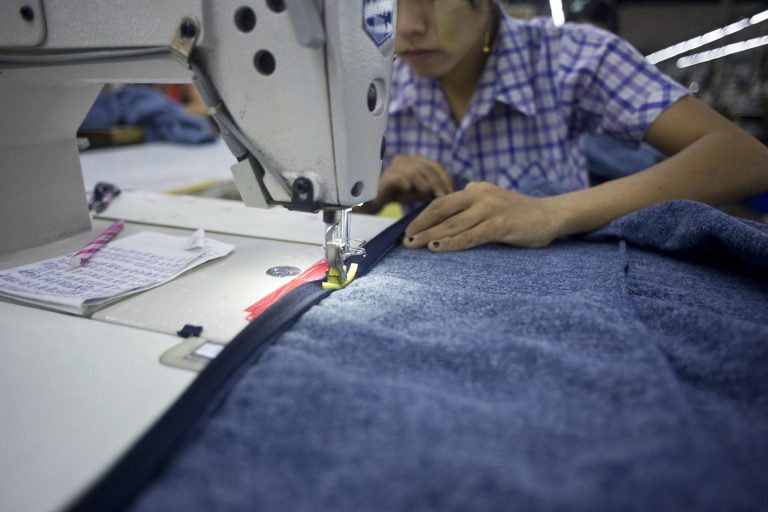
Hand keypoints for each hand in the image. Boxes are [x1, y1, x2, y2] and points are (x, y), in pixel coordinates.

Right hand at [358, 155, 452, 213]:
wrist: (377, 200)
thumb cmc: (399, 194)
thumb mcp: (419, 191)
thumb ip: (431, 187)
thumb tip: (447, 191)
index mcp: (414, 161)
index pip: (434, 165)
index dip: (444, 176)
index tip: (451, 190)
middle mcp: (405, 160)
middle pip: (426, 168)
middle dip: (437, 182)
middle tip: (442, 196)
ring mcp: (394, 166)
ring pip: (415, 173)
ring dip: (424, 185)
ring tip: (428, 196)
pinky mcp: (387, 176)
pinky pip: (400, 178)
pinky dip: (407, 185)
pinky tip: (409, 191)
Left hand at [403, 182, 563, 251]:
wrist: (550, 215)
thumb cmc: (518, 214)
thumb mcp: (491, 202)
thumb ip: (470, 206)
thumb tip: (445, 217)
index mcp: (475, 190)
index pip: (442, 202)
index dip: (423, 216)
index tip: (409, 229)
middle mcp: (480, 196)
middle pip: (442, 211)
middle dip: (421, 226)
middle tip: (405, 240)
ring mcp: (490, 209)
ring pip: (453, 225)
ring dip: (431, 236)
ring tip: (415, 246)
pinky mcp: (500, 225)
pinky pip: (470, 236)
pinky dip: (452, 243)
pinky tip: (437, 248)